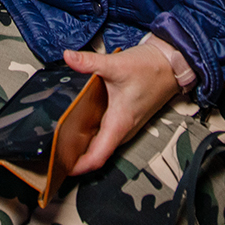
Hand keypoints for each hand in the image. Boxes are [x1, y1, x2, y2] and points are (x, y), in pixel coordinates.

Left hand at [63, 44, 183, 176]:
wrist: (172, 64)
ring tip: (61, 139)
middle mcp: (123, 129)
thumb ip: (90, 62)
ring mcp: (126, 125)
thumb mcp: (117, 65)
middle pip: (96, 154)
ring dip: (84, 145)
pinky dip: (92, 134)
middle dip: (75, 156)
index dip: (78, 166)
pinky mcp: (126, 117)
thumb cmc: (152, 69)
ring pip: (102, 144)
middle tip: (53, 150)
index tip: (61, 165)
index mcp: (119, 123)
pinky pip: (107, 134)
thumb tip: (69, 57)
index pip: (97, 157)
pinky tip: (78, 123)